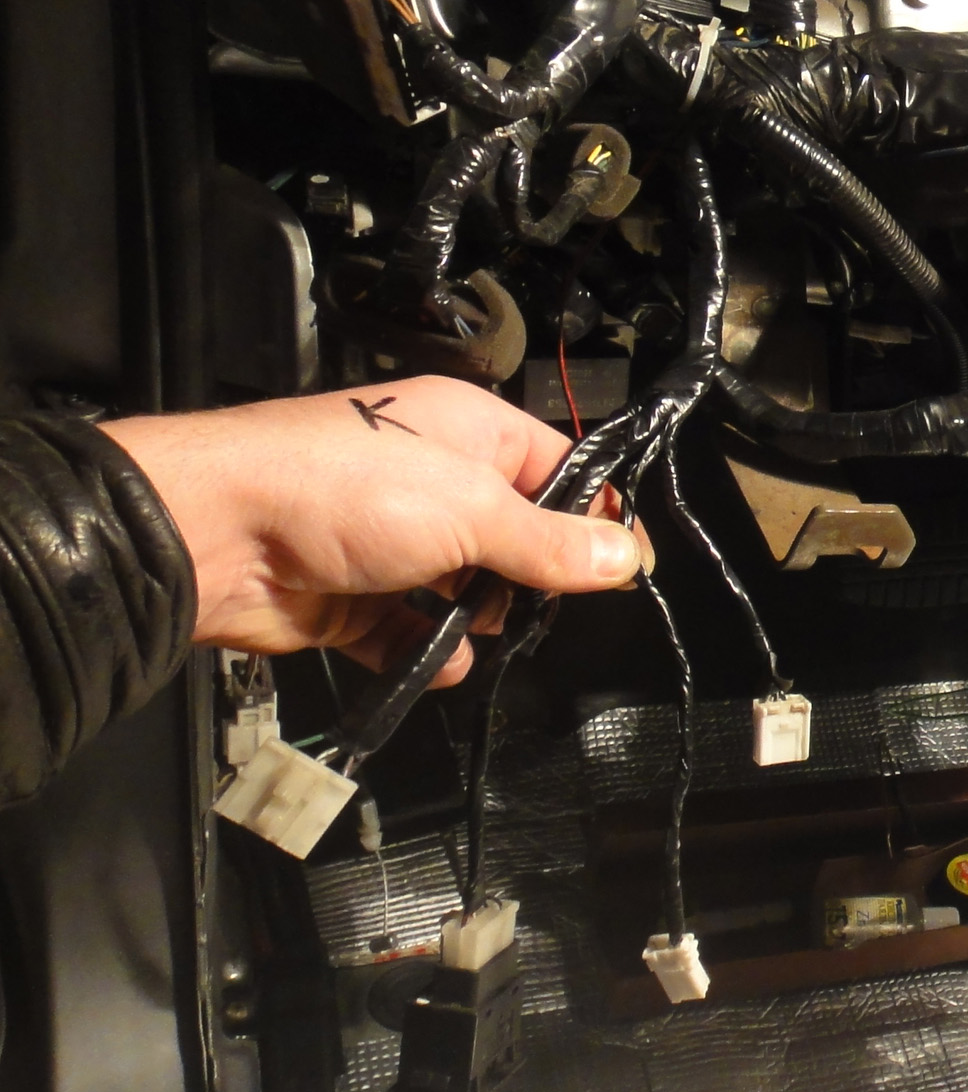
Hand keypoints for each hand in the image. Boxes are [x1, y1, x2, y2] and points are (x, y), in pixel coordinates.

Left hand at [103, 375, 640, 686]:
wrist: (216, 534)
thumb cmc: (341, 488)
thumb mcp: (470, 509)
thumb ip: (552, 544)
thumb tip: (628, 558)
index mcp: (468, 430)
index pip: (560, 470)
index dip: (596, 515)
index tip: (627, 566)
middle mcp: (433, 480)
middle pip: (517, 537)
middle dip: (533, 577)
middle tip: (541, 600)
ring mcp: (392, 542)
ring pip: (468, 592)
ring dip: (480, 620)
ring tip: (478, 628)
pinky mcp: (356, 601)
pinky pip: (413, 636)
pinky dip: (427, 655)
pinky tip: (436, 661)